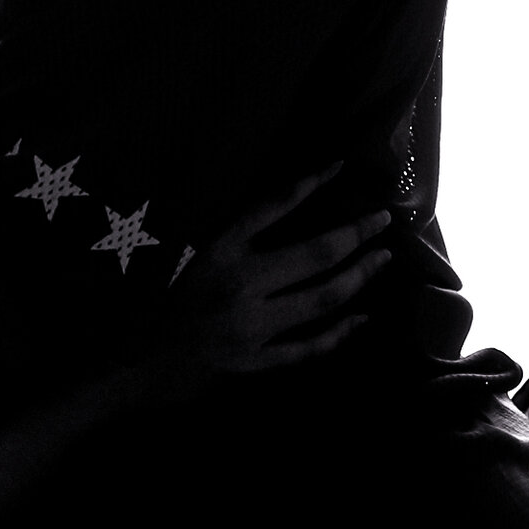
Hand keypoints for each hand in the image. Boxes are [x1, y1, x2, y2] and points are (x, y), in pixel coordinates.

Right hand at [165, 164, 390, 377]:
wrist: (145, 358)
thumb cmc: (172, 299)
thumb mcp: (199, 254)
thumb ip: (240, 236)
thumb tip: (290, 207)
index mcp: (219, 250)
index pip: (272, 207)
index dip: (310, 184)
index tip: (341, 167)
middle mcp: (240, 283)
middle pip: (314, 254)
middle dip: (356, 234)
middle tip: (382, 219)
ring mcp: (252, 325)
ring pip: (322, 298)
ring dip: (358, 276)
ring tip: (382, 258)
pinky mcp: (258, 361)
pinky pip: (309, 347)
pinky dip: (340, 333)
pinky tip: (362, 318)